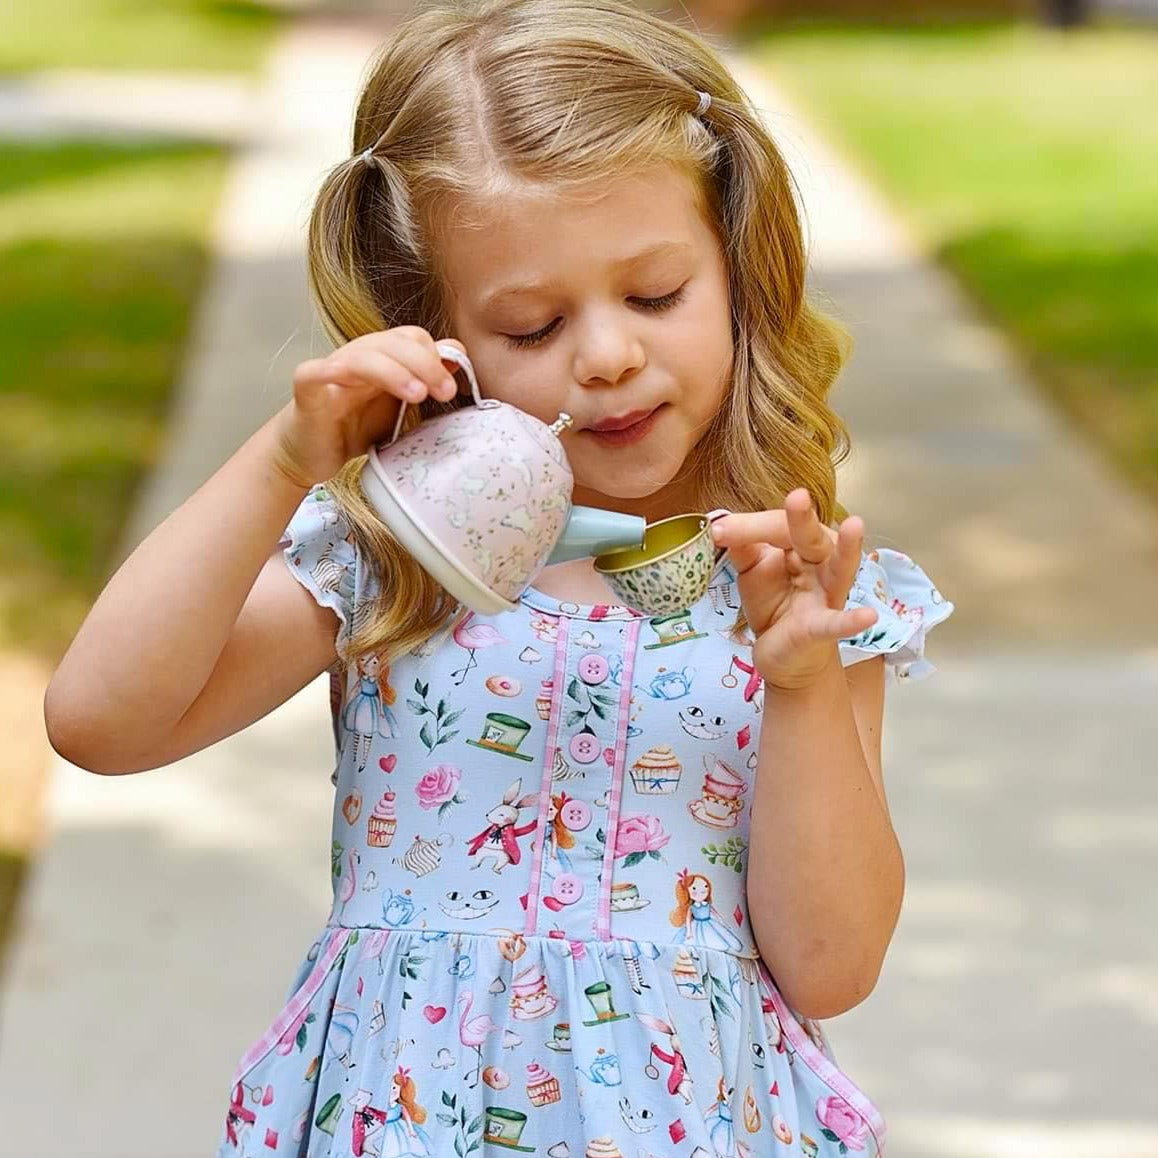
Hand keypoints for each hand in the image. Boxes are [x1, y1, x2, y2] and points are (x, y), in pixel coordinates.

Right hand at [273, 327, 465, 486]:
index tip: (454, 388)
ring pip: (364, 356)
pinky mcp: (307, 388)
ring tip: (418, 394)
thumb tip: (456, 358)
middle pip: (394, 342)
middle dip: (425, 364)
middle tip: (445, 392)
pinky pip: (317, 372)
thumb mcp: (398, 408)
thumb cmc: (354, 429)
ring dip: (395, 371)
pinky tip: (352, 382)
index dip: (437, 357)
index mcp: (383, 358)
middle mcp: (359, 357)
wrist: (310, 454)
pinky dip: (333, 371)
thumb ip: (424, 382)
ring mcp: (332, 370)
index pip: (413, 338)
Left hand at [710, 489, 878, 691]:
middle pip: (811, 537)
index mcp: (801, 545)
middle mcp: (821, 563)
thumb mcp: (753, 571)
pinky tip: (868, 617)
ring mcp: (825, 595)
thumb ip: (743, 547)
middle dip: (802, 518)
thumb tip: (722, 524)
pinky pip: (837, 623)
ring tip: (855, 527)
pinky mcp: (822, 627)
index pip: (778, 527)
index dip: (749, 527)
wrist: (784, 654)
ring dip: (847, 550)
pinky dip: (851, 621)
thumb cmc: (774, 604)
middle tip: (796, 496)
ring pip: (839, 569)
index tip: (718, 530)